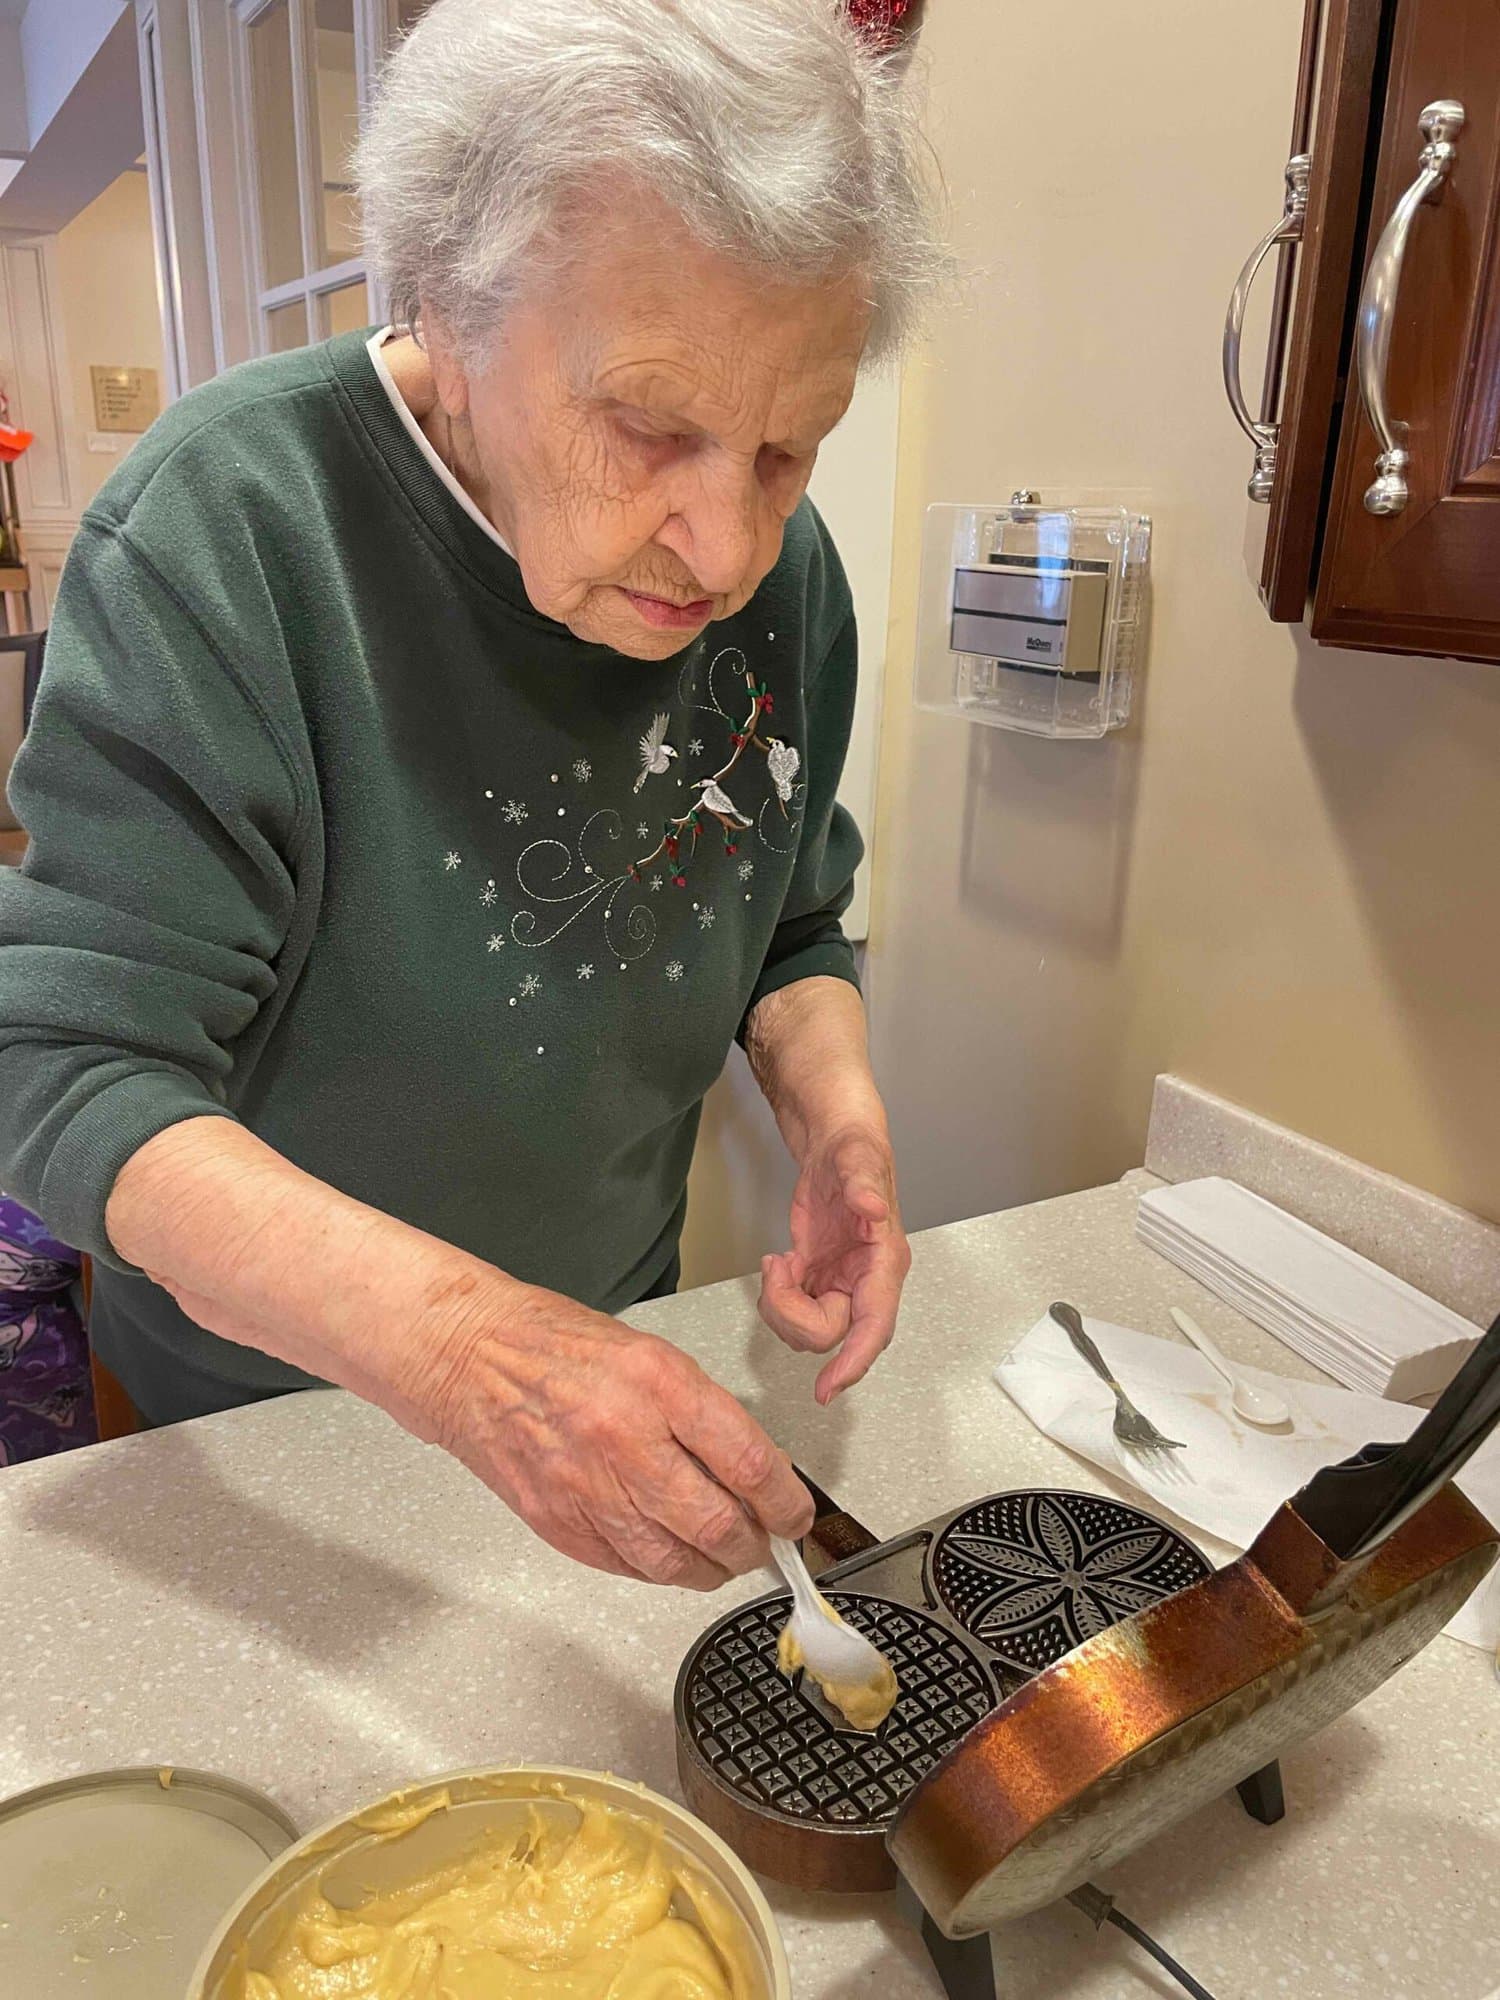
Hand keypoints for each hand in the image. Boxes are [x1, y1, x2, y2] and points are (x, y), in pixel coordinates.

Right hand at [426, 1282, 813, 1587]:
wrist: (467, 1357)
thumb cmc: (554, 1345)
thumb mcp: (648, 1354)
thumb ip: (701, 1412)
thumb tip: (752, 1469)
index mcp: (657, 1384)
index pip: (747, 1460)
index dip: (785, 1501)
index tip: (796, 1514)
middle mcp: (625, 1439)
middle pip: (715, 1524)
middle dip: (753, 1545)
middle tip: (764, 1542)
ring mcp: (586, 1488)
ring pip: (673, 1562)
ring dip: (711, 1568)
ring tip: (722, 1556)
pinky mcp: (557, 1524)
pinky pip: (626, 1568)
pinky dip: (658, 1570)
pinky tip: (669, 1554)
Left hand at [758, 1124, 910, 1404]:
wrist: (836, 1148)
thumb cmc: (855, 1152)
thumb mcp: (858, 1159)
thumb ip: (864, 1185)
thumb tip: (873, 1208)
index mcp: (884, 1264)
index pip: (874, 1327)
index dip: (853, 1362)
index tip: (827, 1388)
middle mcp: (867, 1284)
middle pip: (828, 1335)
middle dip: (791, 1312)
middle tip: (779, 1269)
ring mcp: (842, 1287)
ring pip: (807, 1331)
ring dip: (780, 1305)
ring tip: (779, 1262)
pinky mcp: (820, 1283)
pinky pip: (793, 1313)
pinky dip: (777, 1295)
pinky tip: (782, 1263)